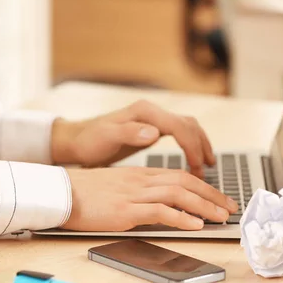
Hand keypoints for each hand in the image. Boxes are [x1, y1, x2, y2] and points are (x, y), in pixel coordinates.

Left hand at [51, 100, 214, 177]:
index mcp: (144, 112)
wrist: (76, 140)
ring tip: (206, 168)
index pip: (179, 126)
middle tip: (207, 170)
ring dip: (200, 146)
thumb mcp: (106, 137)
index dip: (192, 146)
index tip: (198, 166)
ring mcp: (152, 121)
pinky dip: (190, 147)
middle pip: (189, 125)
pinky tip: (192, 163)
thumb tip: (154, 133)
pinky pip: (179, 136)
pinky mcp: (151, 130)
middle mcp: (151, 113)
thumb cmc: (88, 140)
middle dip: (202, 146)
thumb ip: (129, 133)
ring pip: (187, 129)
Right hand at [62, 167, 238, 230]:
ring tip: (221, 218)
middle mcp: (139, 181)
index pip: (178, 176)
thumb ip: (135, 193)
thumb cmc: (81, 194)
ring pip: (178, 194)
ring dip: (204, 206)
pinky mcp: (124, 210)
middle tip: (230, 208)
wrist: (58, 193)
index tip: (218, 198)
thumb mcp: (113, 188)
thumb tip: (154, 207)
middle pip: (185, 182)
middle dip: (212, 195)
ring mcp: (132, 194)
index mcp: (137, 176)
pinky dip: (181, 217)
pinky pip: (160, 211)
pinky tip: (195, 225)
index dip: (203, 187)